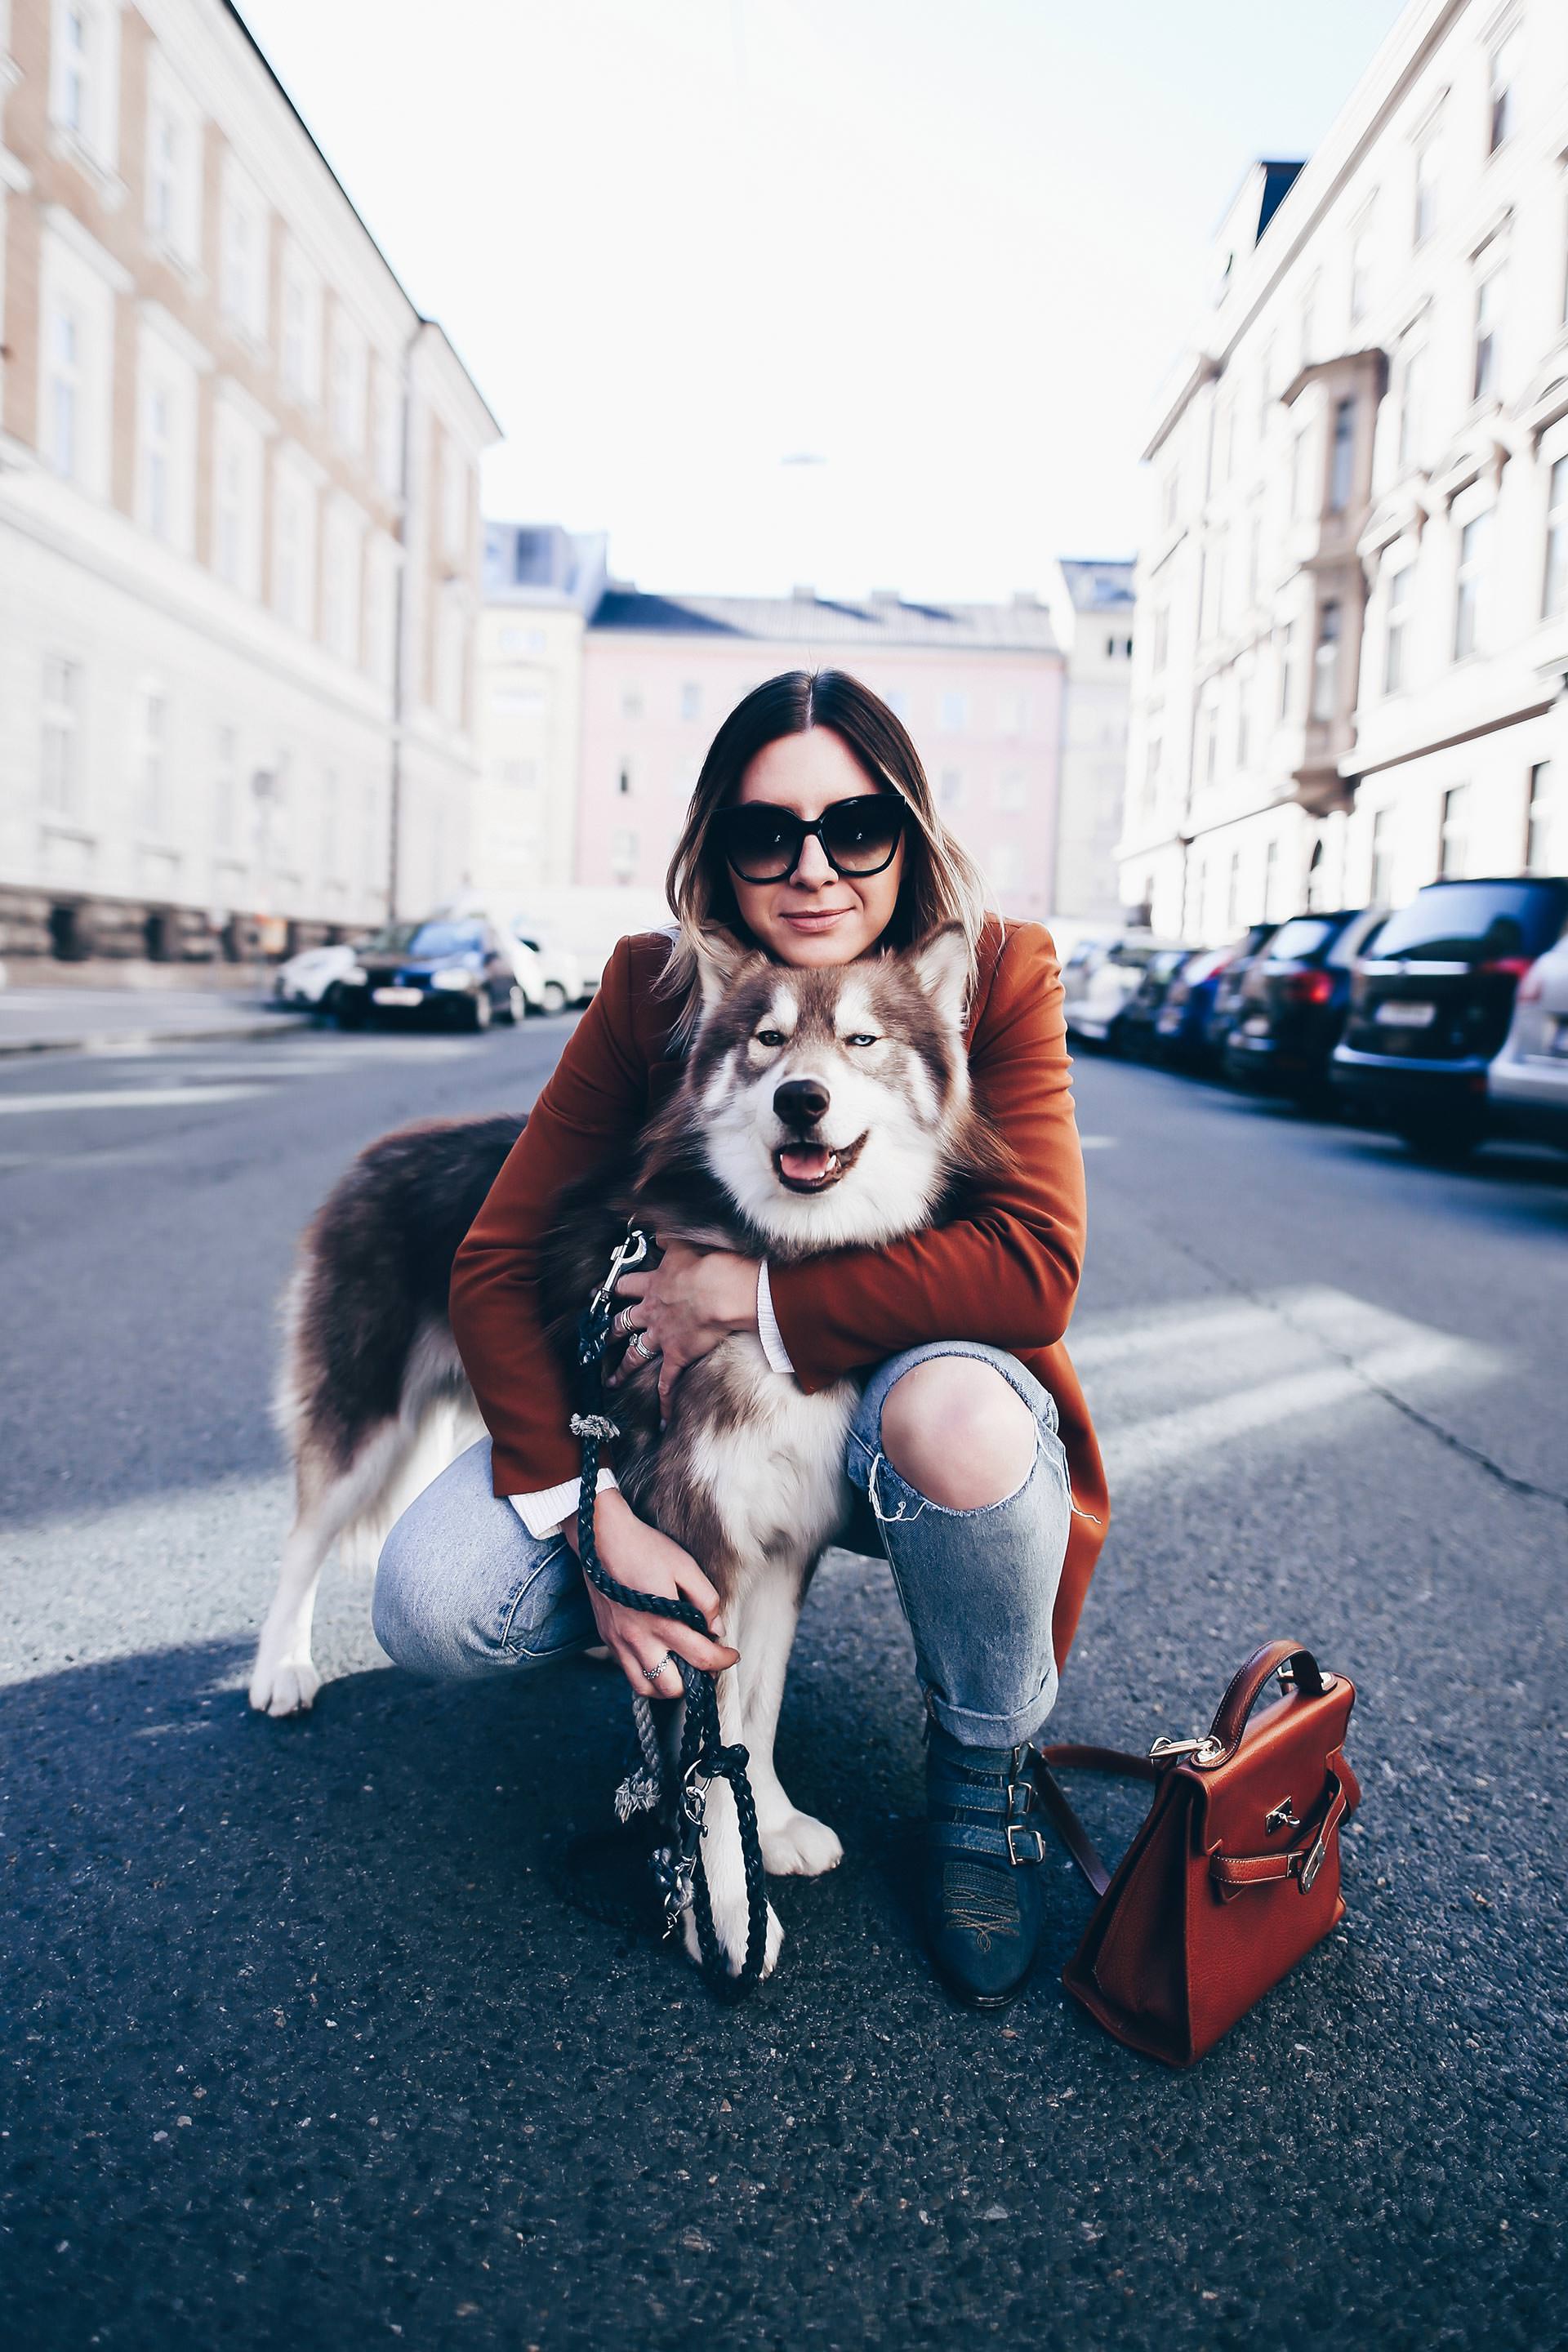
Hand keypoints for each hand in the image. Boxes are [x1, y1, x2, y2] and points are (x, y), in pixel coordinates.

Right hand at [564, 1487, 737, 1694]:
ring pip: (644, 1687)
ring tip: (680, 1669)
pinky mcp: (607, 1637)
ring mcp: (619, 1641)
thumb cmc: (645, 1548)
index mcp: (663, 1622)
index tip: (732, 1655)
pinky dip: (644, 1673)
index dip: (723, 1661)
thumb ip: (706, 1600)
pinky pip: (626, 1670)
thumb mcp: (685, 1566)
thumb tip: (717, 1630)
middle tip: (704, 1665)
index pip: (702, 1658)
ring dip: (666, 1685)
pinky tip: (656, 1656)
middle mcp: (639, 1639)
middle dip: (694, 1682)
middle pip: (671, 1687)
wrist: (601, 1538)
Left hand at [610, 1239, 759, 1417]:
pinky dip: (664, 1401)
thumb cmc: (706, 1265)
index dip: (609, 1289)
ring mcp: (662, 1337)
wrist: (720, 1291)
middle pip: (623, 1323)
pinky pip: (667, 1383)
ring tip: (611, 1380)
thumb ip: (668, 1240)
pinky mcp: (677, 1356)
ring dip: (623, 1369)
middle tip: (600, 1339)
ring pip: (636, 1355)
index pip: (625, 1286)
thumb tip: (659, 1234)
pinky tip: (660, 1417)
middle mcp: (652, 1313)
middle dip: (609, 1332)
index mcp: (653, 1286)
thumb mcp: (683, 1244)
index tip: (596, 1293)